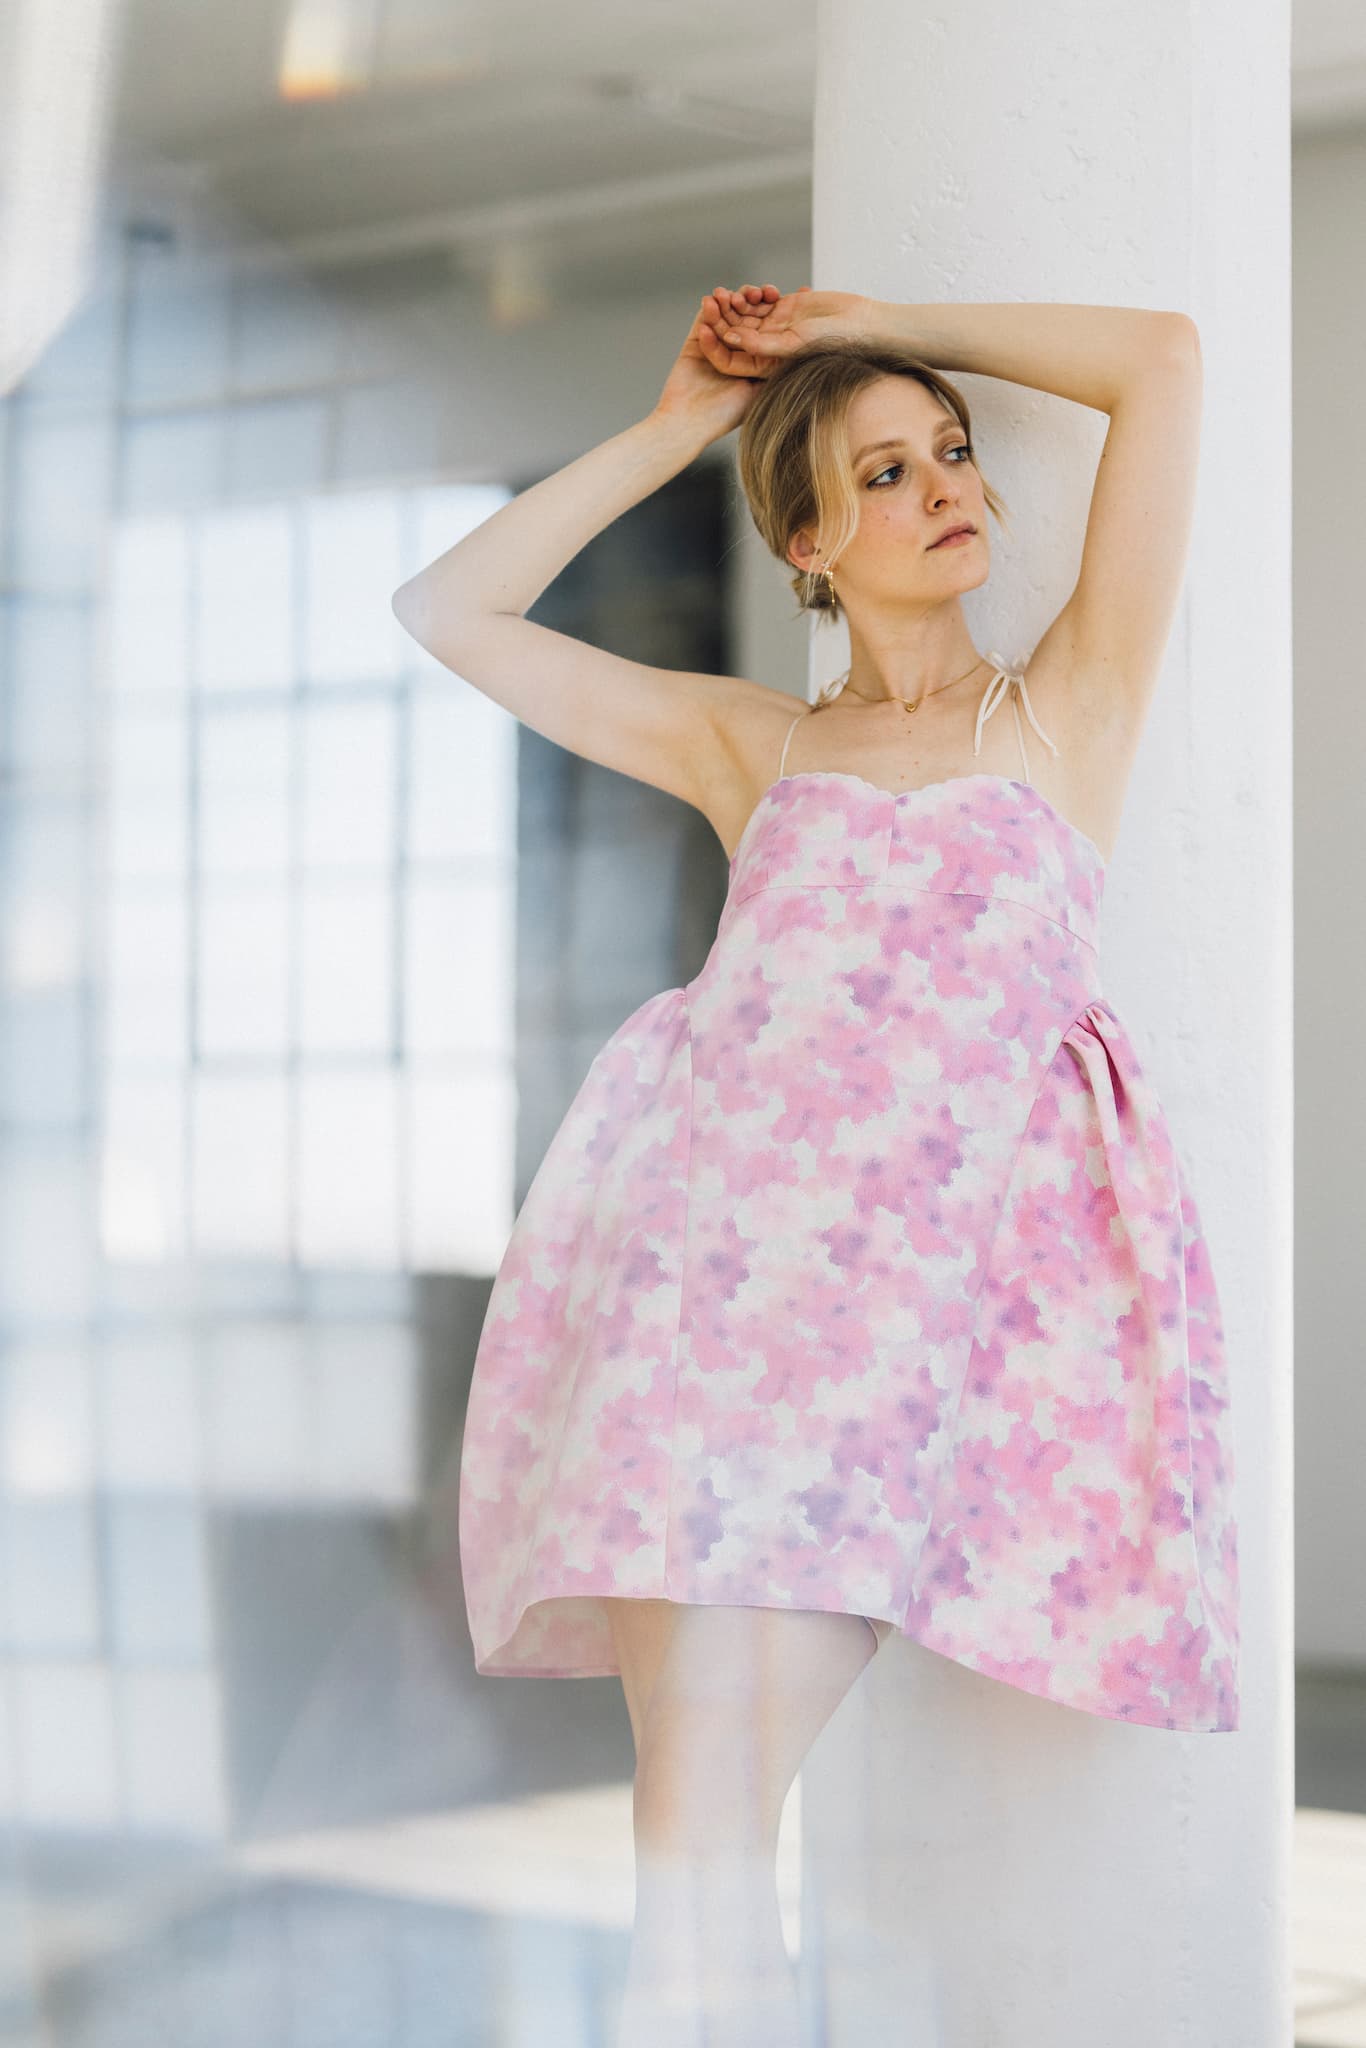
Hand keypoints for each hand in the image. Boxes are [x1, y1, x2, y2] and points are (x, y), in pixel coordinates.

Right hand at [650, 284, 785, 441]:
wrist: (688, 423)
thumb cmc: (726, 415)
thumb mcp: (763, 391)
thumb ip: (779, 370)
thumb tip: (806, 351)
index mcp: (757, 362)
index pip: (772, 328)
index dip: (782, 310)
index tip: (791, 296)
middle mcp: (738, 352)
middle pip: (750, 316)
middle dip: (756, 300)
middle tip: (764, 292)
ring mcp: (716, 346)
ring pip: (728, 314)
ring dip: (732, 301)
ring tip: (737, 295)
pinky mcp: (697, 344)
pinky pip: (704, 320)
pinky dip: (709, 309)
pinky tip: (713, 299)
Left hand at [712, 285, 874, 361]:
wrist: (859, 323)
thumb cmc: (832, 343)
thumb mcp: (793, 345)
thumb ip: (763, 345)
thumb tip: (732, 341)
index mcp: (767, 366)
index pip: (733, 359)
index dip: (716, 346)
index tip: (705, 330)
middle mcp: (768, 349)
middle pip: (735, 334)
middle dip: (721, 319)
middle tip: (709, 301)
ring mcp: (775, 327)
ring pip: (746, 315)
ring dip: (735, 304)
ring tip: (725, 293)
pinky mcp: (784, 308)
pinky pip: (761, 301)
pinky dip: (755, 294)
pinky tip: (752, 289)